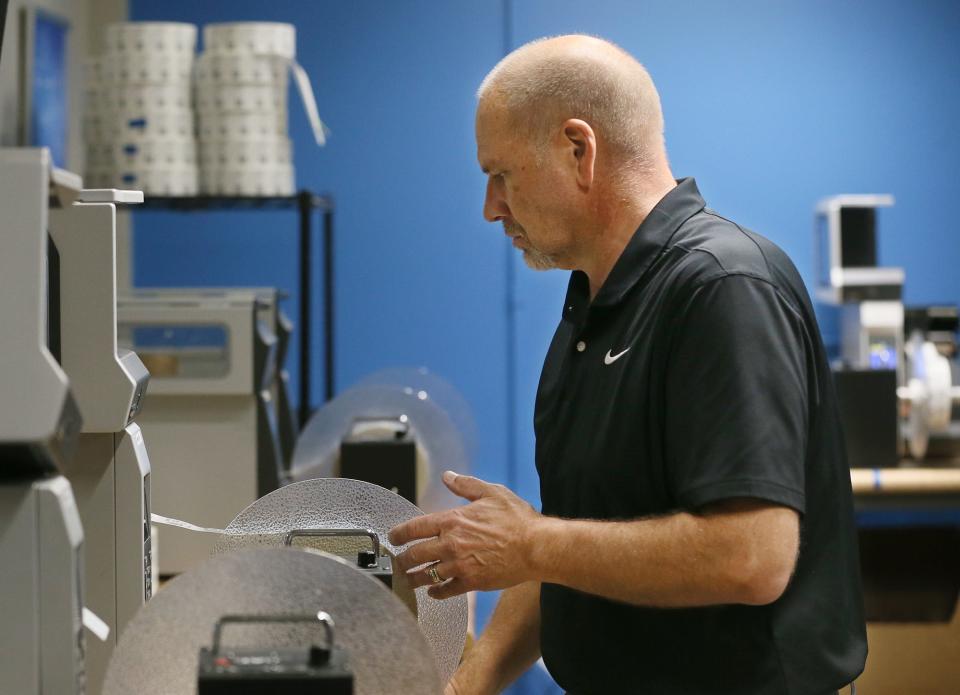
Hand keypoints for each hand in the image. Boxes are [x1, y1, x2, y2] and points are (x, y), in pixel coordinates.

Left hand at [389, 471, 540, 598]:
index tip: (393, 538)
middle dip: (402, 560)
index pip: (415, 528)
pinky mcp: (471, 583)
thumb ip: (466, 485)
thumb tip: (448, 476)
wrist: (536, 547)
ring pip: (426, 575)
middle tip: (397, 562)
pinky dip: (436, 593)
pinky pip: (445, 591)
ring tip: (407, 580)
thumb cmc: (517, 519)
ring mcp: (459, 566)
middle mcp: (451, 544)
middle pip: (415, 555)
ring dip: (413, 579)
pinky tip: (433, 592)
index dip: (399, 534)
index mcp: (453, 521)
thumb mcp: (491, 492)